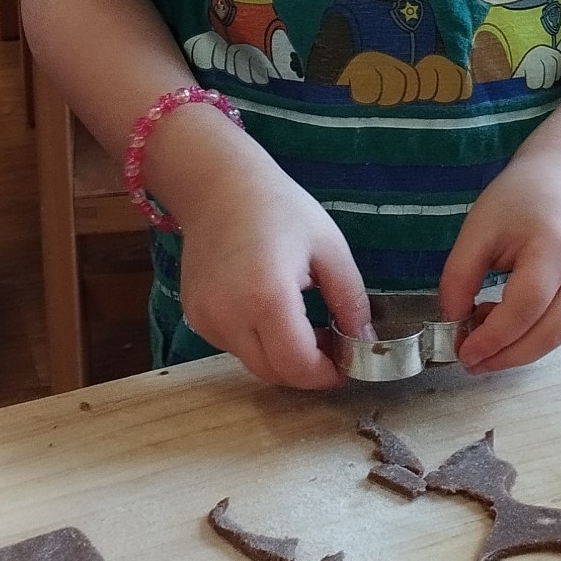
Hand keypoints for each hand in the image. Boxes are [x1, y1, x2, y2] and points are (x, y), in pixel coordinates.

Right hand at [172, 136, 368, 391]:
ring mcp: (206, 319)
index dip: (326, 374)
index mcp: (266, 296)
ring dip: (283, 357)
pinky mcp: (195, 317)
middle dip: (308, 370)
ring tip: (306, 325)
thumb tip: (365, 343)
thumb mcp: (329, 248)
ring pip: (254, 362)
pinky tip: (272, 312)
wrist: (218, 186)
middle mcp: (228, 316)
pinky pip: (234, 346)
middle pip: (274, 372)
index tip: (348, 364)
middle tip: (333, 346)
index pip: (297, 364)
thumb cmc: (279, 208)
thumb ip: (350, 300)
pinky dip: (259, 342)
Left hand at [440, 149, 560, 372]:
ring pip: (558, 337)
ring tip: (483, 338)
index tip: (463, 352)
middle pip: (548, 334)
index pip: (526, 308)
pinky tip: (506, 321)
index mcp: (556, 250)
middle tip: (471, 362)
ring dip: (518, 349)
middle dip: (507, 356)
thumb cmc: (518, 198)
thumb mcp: (477, 230)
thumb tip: (453, 324)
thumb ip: (459, 278)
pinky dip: (532, 334)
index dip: (493, 338)